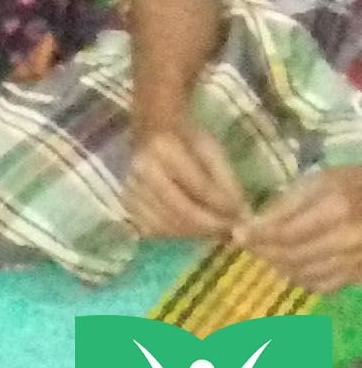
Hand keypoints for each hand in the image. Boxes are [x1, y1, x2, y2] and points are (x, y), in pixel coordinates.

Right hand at [124, 124, 248, 240]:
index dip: (223, 206)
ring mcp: (130, 187)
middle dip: (210, 226)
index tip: (241, 217)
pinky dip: (173, 234)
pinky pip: (151, 228)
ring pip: (166, 224)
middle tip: (230, 231)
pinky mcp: (126, 201)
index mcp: (165, 149)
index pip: (199, 186)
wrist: (152, 133)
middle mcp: (142, 169)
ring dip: (194, 233)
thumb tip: (241, 215)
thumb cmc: (187, 140)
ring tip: (212, 231)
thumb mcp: (213, 151)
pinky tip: (189, 229)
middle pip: (181, 210)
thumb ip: (227, 182)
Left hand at [238, 165, 361, 292]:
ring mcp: (356, 261)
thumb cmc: (354, 185)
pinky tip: (294, 265)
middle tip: (249, 244)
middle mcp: (347, 239)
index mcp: (336, 209)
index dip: (257, 236)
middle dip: (264, 251)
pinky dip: (301, 278)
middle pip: (291, 255)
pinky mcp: (360, 275)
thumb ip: (288, 202)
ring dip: (279, 265)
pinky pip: (322, 286)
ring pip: (304, 273)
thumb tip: (255, 224)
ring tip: (269, 252)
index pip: (285, 232)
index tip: (237, 234)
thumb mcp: (321, 181)